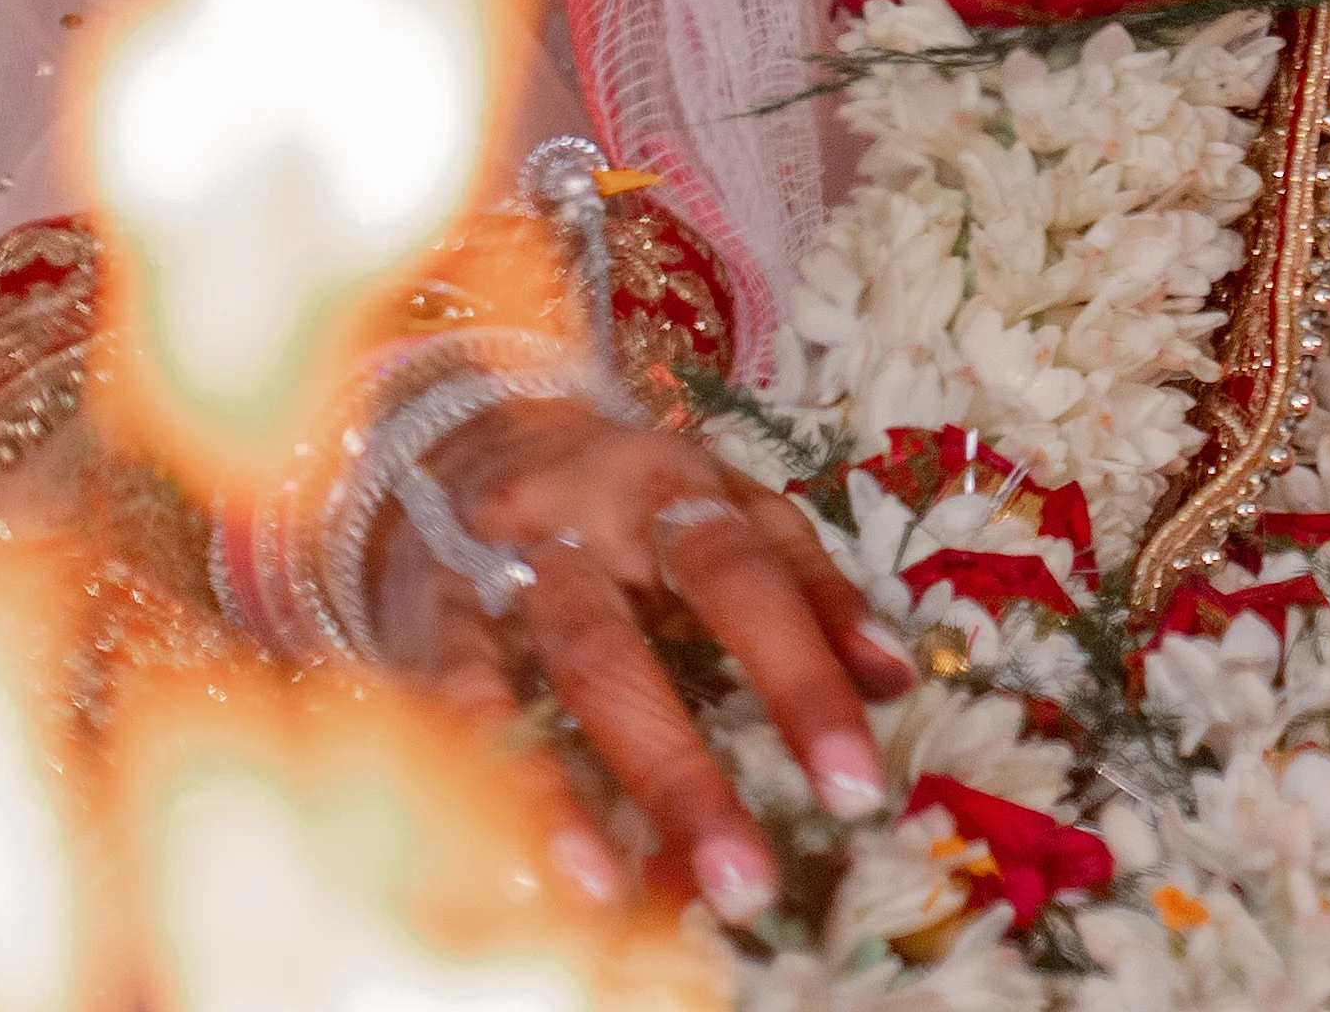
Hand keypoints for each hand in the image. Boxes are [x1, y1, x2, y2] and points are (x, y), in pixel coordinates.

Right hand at [373, 397, 916, 924]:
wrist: (458, 436)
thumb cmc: (628, 499)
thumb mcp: (724, 510)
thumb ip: (808, 585)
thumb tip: (896, 680)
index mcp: (679, 488)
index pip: (754, 579)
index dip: (805, 679)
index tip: (855, 787)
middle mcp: (590, 520)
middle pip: (637, 642)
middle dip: (693, 768)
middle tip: (752, 881)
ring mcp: (505, 566)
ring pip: (567, 673)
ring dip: (600, 792)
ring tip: (639, 894)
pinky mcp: (433, 619)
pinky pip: (466, 706)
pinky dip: (505, 786)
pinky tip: (537, 873)